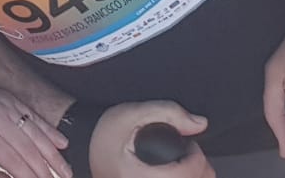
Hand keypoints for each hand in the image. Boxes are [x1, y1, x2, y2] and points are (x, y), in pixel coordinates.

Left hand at [0, 84, 71, 177]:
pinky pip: (36, 118)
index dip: (27, 176)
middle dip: (45, 170)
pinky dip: (51, 132)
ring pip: (36, 133)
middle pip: (28, 148)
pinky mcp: (14, 101)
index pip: (11, 160)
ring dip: (54, 154)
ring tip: (66, 172)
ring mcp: (7, 107)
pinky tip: (63, 145)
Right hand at [91, 102, 212, 177]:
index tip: (189, 145)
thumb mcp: (132, 113)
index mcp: (139, 176)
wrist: (84, 147)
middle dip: (200, 167)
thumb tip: (199, 123)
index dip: (196, 155)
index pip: (187, 173)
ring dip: (196, 176)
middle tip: (188, 153)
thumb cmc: (103, 134)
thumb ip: (168, 113)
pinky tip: (177, 174)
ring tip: (184, 165)